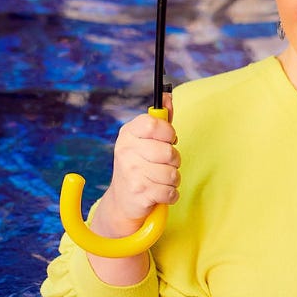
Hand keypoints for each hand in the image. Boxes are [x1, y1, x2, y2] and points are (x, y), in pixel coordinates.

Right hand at [92, 96, 179, 237]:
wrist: (122, 201)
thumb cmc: (139, 165)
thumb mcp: (145, 140)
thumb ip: (160, 119)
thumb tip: (168, 96)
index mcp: (128, 133)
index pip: (155, 124)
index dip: (168, 133)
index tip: (169, 140)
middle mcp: (126, 151)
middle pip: (169, 152)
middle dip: (174, 161)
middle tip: (163, 164)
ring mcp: (131, 173)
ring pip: (173, 174)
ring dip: (173, 179)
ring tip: (160, 179)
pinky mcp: (139, 194)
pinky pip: (171, 192)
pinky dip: (171, 195)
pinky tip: (160, 193)